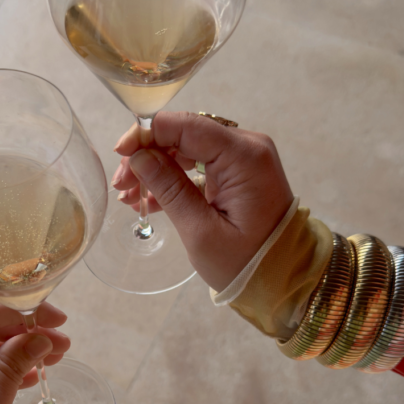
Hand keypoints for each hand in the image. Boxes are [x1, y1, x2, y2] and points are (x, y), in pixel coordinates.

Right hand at [113, 112, 293, 291]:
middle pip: (184, 133)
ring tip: (130, 196)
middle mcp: (247, 147)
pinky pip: (197, 163)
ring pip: (186, 147)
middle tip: (122, 185)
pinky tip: (149, 199)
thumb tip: (138, 156)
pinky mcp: (238, 172)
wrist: (283, 278)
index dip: (147, 133)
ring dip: (155, 167)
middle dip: (147, 154)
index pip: (186, 125)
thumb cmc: (246, 262)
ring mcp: (244, 158)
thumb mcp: (201, 231)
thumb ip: (169, 188)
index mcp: (244, 156)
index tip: (119, 153)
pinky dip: (172, 177)